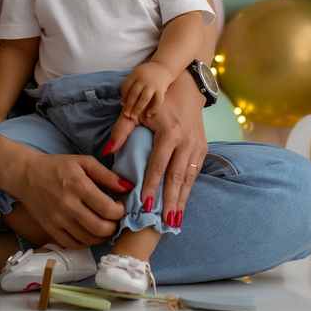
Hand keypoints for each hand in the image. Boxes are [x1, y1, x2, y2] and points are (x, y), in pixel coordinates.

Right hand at [5, 151, 130, 248]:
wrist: (25, 174)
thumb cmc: (56, 166)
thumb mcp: (83, 162)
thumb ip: (106, 174)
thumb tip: (128, 186)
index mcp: (78, 185)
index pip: (108, 209)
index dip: (120, 212)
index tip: (120, 207)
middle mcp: (68, 205)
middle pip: (100, 228)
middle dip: (114, 227)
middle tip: (114, 219)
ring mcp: (57, 219)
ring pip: (88, 239)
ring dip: (101, 236)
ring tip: (103, 225)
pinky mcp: (49, 228)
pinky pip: (72, 244)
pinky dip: (85, 242)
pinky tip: (88, 232)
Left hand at [106, 69, 207, 226]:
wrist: (186, 88)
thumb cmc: (157, 101)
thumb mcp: (138, 112)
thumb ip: (122, 130)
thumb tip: (107, 151)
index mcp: (169, 133)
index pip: (157, 165)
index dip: (151, 186)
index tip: (145, 205)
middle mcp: (186, 141)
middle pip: (176, 177)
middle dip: (169, 201)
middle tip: (164, 223)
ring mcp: (197, 146)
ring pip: (188, 179)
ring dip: (181, 201)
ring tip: (174, 221)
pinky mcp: (203, 148)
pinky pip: (195, 174)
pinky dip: (188, 191)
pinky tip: (182, 205)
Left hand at [121, 62, 173, 121]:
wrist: (164, 67)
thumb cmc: (147, 74)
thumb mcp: (137, 75)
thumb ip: (129, 86)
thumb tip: (122, 103)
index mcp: (136, 74)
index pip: (126, 87)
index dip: (124, 97)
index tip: (123, 105)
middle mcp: (144, 79)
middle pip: (134, 94)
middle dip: (129, 106)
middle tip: (126, 115)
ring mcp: (153, 84)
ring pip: (144, 98)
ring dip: (138, 109)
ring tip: (134, 117)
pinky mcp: (162, 89)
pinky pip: (158, 101)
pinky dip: (153, 109)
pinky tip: (148, 115)